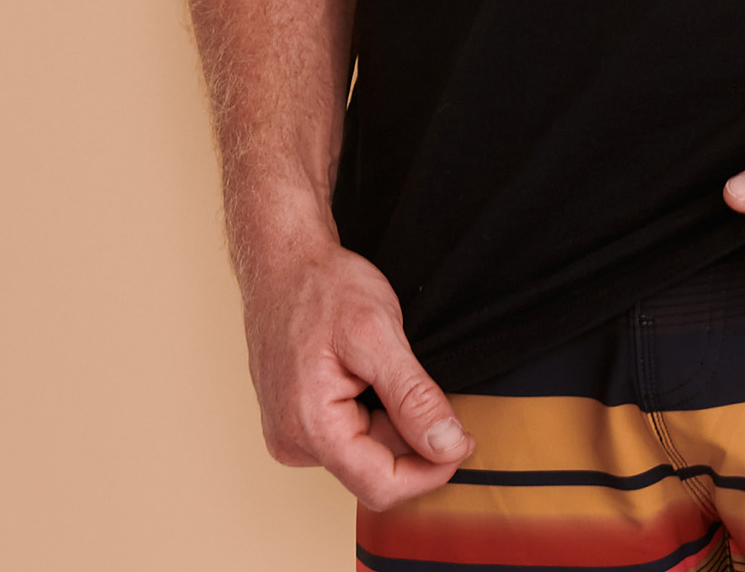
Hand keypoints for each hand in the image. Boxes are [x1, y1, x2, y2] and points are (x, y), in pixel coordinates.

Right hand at [242, 231, 474, 510]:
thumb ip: (413, 396)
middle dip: (411, 440)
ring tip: (388, 371)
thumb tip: (448, 446)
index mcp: (308, 426)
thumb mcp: (378, 331)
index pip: (381, 485)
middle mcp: (291, 441)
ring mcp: (289, 434)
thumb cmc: (320, 286)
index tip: (462, 441)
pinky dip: (370, 414)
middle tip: (431, 391)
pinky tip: (367, 377)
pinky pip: (345, 438)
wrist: (282, 259)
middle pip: (373, 471)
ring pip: (362, 454)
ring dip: (390, 424)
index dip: (431, 470)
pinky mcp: (293, 423)